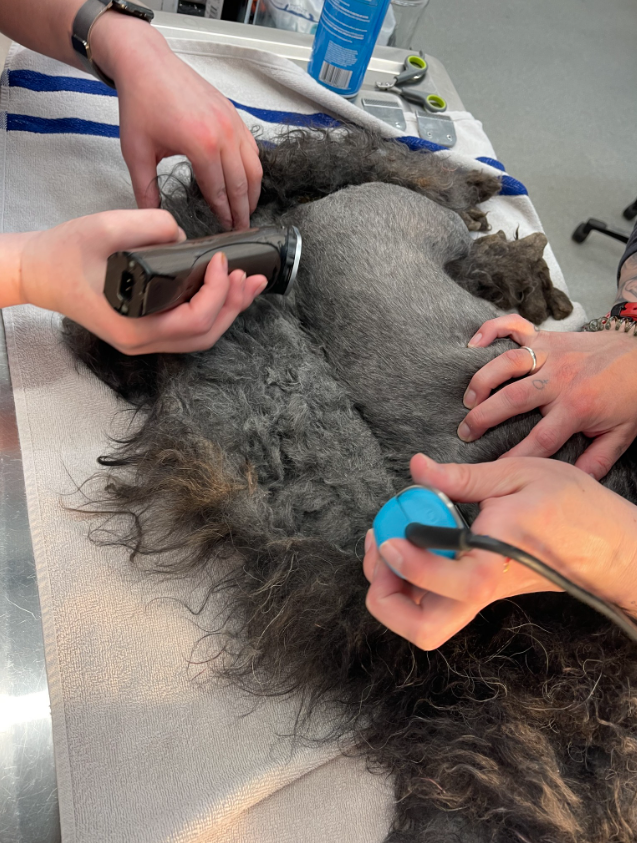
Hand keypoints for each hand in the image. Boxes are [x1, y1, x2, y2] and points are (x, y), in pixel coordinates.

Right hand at [18, 209, 266, 353]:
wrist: (38, 271)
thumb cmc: (64, 255)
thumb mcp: (104, 227)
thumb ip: (149, 225)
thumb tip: (184, 235)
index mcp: (134, 327)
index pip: (193, 320)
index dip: (217, 292)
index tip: (222, 261)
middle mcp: (142, 342)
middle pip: (204, 335)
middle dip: (235, 305)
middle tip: (254, 277)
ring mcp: (145, 339)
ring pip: (200, 335)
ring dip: (229, 310)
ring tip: (250, 284)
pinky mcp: (147, 328)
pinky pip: (188, 327)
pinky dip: (212, 309)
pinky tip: (225, 289)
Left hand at [91, 14, 261, 228]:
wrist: (146, 63)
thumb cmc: (140, 103)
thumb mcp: (136, 152)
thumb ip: (145, 189)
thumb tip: (149, 216)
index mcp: (201, 144)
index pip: (219, 190)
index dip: (223, 214)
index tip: (225, 230)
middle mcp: (223, 133)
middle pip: (241, 183)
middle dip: (242, 210)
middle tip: (241, 229)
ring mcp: (232, 122)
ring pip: (254, 167)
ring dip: (253, 192)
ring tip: (247, 210)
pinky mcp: (233, 114)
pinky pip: (252, 148)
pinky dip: (253, 169)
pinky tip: (247, 181)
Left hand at [363, 454, 636, 650]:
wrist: (615, 546)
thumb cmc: (577, 510)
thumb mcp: (520, 475)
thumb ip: (462, 477)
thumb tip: (417, 468)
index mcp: (493, 560)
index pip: (437, 579)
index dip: (401, 559)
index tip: (390, 532)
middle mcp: (482, 590)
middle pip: (421, 629)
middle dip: (384, 595)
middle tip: (381, 550)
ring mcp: (481, 598)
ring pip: (424, 624)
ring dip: (393, 591)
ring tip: (390, 544)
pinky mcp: (481, 594)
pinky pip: (436, 603)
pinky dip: (411, 580)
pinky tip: (413, 542)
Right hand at [457, 314, 636, 479]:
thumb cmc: (632, 396)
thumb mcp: (622, 435)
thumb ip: (596, 461)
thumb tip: (572, 482)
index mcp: (577, 407)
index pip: (539, 440)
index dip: (514, 457)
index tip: (494, 468)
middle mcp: (560, 378)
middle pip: (513, 399)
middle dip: (483, 417)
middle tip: (465, 432)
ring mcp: (552, 353)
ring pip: (508, 363)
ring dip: (482, 380)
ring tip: (467, 399)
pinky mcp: (549, 337)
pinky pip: (514, 326)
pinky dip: (491, 330)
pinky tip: (473, 344)